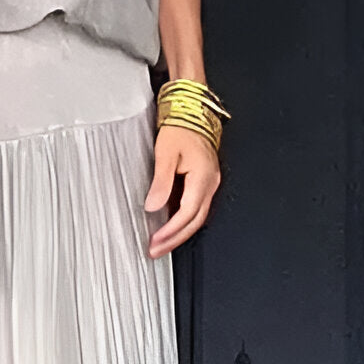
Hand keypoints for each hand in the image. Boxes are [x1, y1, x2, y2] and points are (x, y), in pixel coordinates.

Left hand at [143, 125, 220, 258]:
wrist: (191, 112)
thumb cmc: (180, 128)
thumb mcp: (165, 153)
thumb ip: (161, 182)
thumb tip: (154, 206)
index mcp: (202, 177)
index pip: (187, 213)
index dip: (171, 231)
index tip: (155, 241)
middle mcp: (210, 183)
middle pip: (195, 221)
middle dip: (175, 239)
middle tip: (156, 251)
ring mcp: (209, 183)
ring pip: (197, 216)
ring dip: (179, 233)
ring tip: (161, 244)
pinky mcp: (204, 181)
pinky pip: (196, 207)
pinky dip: (183, 220)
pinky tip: (170, 226)